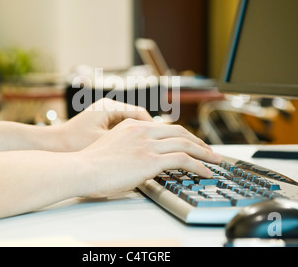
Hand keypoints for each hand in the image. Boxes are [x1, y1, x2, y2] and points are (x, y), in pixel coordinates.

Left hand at [57, 98, 153, 151]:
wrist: (49, 147)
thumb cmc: (72, 144)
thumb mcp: (103, 143)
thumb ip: (126, 143)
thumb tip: (148, 147)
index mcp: (109, 107)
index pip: (140, 114)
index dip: (152, 128)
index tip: (160, 142)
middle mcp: (106, 107)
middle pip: (135, 118)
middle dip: (146, 132)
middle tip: (158, 147)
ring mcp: (102, 115)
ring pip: (128, 125)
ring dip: (137, 137)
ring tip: (146, 151)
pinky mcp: (97, 125)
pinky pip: (118, 130)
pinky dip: (126, 140)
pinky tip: (129, 153)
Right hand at [75, 118, 221, 197]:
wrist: (82, 169)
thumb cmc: (90, 164)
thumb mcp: (111, 147)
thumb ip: (129, 147)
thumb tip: (139, 159)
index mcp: (132, 126)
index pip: (166, 128)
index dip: (183, 135)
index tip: (192, 144)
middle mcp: (143, 130)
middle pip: (180, 132)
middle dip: (198, 142)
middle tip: (210, 151)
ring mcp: (148, 143)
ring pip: (186, 143)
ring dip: (205, 153)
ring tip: (216, 161)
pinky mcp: (151, 159)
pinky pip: (184, 159)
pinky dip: (199, 165)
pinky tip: (207, 172)